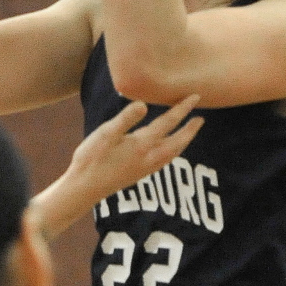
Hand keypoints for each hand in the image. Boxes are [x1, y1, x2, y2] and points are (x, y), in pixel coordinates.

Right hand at [68, 94, 202, 199]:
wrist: (85, 188)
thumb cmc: (92, 158)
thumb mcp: (105, 134)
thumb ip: (125, 119)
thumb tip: (144, 104)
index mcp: (142, 144)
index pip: (168, 122)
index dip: (182, 109)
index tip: (195, 97)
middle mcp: (149, 157)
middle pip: (177, 141)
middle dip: (190, 129)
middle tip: (201, 118)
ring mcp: (145, 168)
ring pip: (173, 153)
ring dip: (184, 141)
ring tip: (189, 133)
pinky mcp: (139, 174)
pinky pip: (164, 160)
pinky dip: (172, 152)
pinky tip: (167, 152)